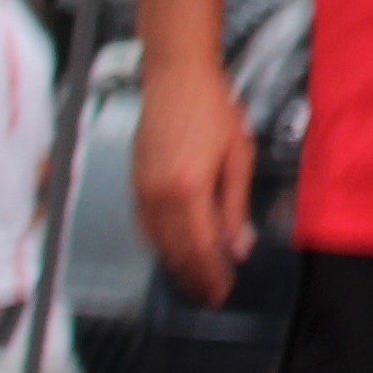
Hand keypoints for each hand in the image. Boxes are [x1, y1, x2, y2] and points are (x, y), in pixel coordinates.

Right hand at [132, 60, 256, 304]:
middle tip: (210, 294)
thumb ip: (235, 206)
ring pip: (157, 243)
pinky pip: (144, 226)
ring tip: (195, 278)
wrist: (175, 78)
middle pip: (176, 252)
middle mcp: (159, 196)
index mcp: (189, 190)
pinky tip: (173, 250)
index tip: (222, 291)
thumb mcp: (237, 156)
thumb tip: (238, 247)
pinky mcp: (133, 183)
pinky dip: (159, 244)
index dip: (212, 274)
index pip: (201, 248)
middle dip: (194, 277)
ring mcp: (141, 190)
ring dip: (176, 264)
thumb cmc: (211, 109)